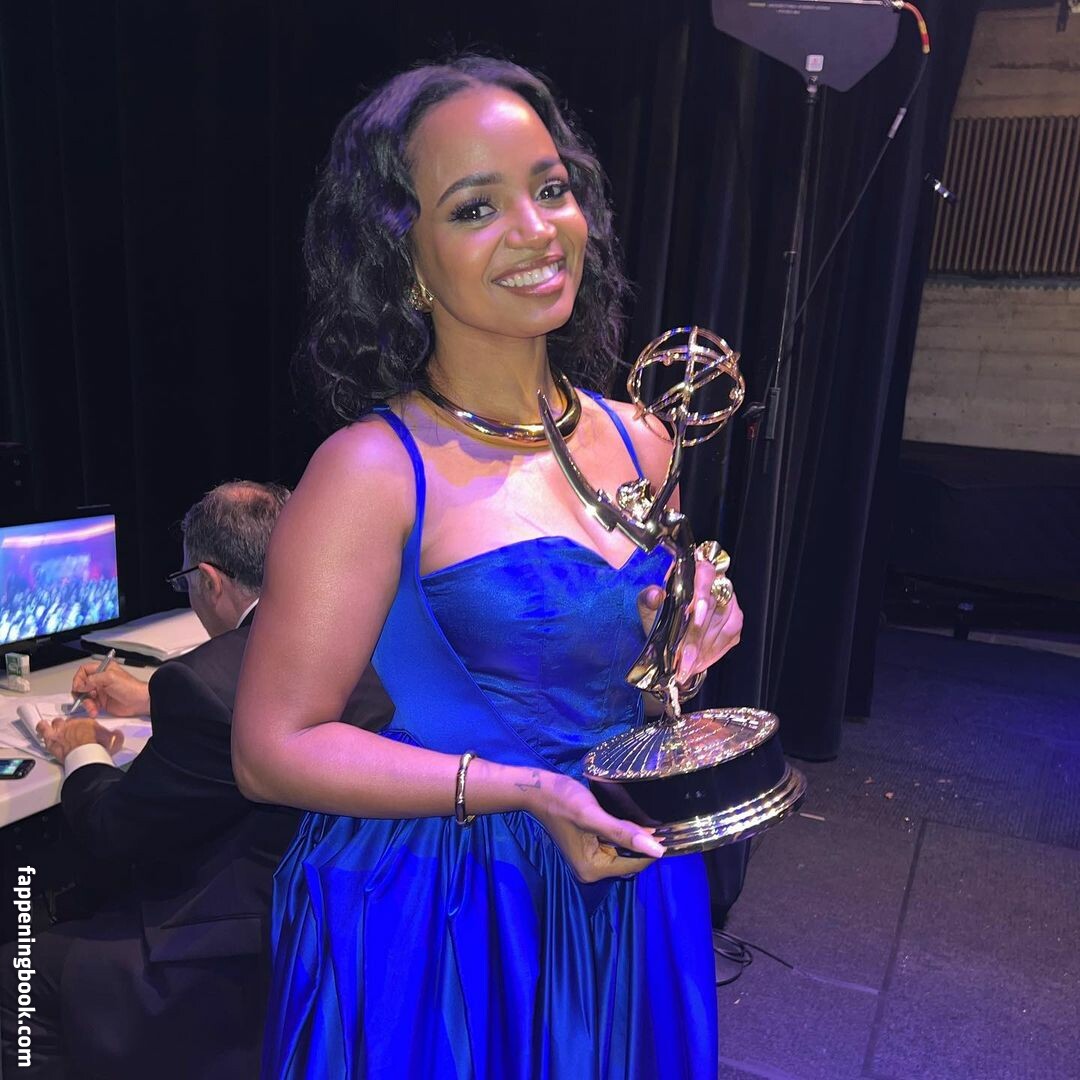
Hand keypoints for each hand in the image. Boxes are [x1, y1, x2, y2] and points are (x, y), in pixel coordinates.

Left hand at [35, 715, 123, 764]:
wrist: (85, 754)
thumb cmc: (97, 747)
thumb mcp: (112, 741)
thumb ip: (115, 736)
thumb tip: (118, 734)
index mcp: (87, 722)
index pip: (83, 721)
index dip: (82, 726)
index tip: (83, 731)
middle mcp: (73, 724)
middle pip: (68, 721)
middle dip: (67, 725)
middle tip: (67, 730)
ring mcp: (61, 731)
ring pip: (55, 722)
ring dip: (53, 725)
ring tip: (50, 725)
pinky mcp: (51, 739)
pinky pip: (42, 729)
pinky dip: (41, 727)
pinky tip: (41, 726)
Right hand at [71, 662, 150, 717]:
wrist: (140, 701)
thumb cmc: (131, 687)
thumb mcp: (111, 678)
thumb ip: (93, 679)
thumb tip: (81, 685)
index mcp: (103, 670)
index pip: (84, 671)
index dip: (79, 679)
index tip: (79, 686)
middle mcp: (100, 680)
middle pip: (82, 685)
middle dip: (81, 693)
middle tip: (86, 697)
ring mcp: (100, 692)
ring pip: (84, 697)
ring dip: (86, 703)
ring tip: (93, 707)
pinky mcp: (102, 703)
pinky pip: (90, 706)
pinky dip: (91, 709)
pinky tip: (95, 711)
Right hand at [523, 770, 663, 882]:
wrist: (539, 789)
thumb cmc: (563, 800)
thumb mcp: (593, 816)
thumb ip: (623, 833)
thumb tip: (659, 851)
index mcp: (593, 869)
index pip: (635, 863)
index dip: (651, 846)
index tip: (666, 825)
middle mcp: (592, 870)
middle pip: (630, 858)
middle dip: (643, 841)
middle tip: (655, 816)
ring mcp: (591, 859)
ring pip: (625, 849)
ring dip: (634, 834)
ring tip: (645, 814)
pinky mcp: (591, 847)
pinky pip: (616, 843)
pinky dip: (624, 831)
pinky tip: (630, 816)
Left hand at [637, 559, 742, 682]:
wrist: (662, 628)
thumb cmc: (657, 612)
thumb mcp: (647, 606)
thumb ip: (648, 599)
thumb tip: (654, 594)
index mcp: (693, 572)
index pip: (705, 574)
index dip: (702, 596)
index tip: (695, 618)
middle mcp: (715, 583)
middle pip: (714, 606)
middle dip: (698, 636)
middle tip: (684, 658)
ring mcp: (727, 602)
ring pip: (726, 624)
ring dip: (706, 648)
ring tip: (689, 665)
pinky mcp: (733, 620)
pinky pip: (731, 636)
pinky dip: (715, 652)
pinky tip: (700, 663)